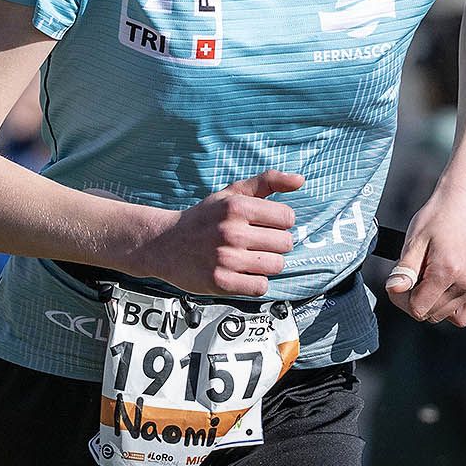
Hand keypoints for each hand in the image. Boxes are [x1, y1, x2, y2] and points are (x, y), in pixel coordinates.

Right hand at [136, 170, 301, 297]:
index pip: (287, 217)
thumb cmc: (204, 218)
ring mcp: (225, 259)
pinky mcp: (221, 282)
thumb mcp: (231, 193)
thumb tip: (300, 179)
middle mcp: (231, 232)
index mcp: (236, 206)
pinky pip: (260, 286)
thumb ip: (267, 181)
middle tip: (255, 243)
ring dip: (267, 263)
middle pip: (285, 243)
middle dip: (275, 243)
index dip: (280, 222)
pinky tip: (242, 273)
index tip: (265, 225)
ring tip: (249, 258)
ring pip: (276, 265)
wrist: (165, 244)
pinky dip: (255, 282)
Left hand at [385, 182, 465, 325]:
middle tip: (414, 275)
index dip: (402, 299)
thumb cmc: (437, 218)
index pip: (417, 309)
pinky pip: (464, 315)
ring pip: (446, 315)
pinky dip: (451, 307)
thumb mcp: (415, 240)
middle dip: (416, 299)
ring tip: (431, 275)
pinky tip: (444, 288)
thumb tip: (394, 289)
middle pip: (431, 314)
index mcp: (448, 270)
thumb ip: (405, 269)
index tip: (399, 281)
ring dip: (433, 301)